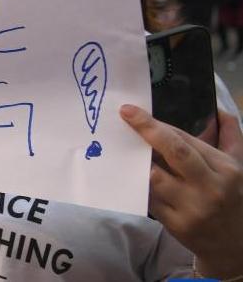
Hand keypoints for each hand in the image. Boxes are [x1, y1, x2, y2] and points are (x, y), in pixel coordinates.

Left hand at [121, 105, 242, 277]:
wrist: (234, 243)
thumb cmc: (230, 196)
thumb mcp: (238, 166)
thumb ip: (230, 136)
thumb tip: (219, 110)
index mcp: (225, 169)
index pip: (187, 141)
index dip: (157, 125)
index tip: (133, 111)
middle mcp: (210, 187)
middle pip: (176, 153)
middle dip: (148, 131)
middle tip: (125, 115)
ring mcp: (193, 208)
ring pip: (156, 178)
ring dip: (137, 162)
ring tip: (121, 147)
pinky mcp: (176, 225)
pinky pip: (149, 200)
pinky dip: (137, 186)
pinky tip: (126, 174)